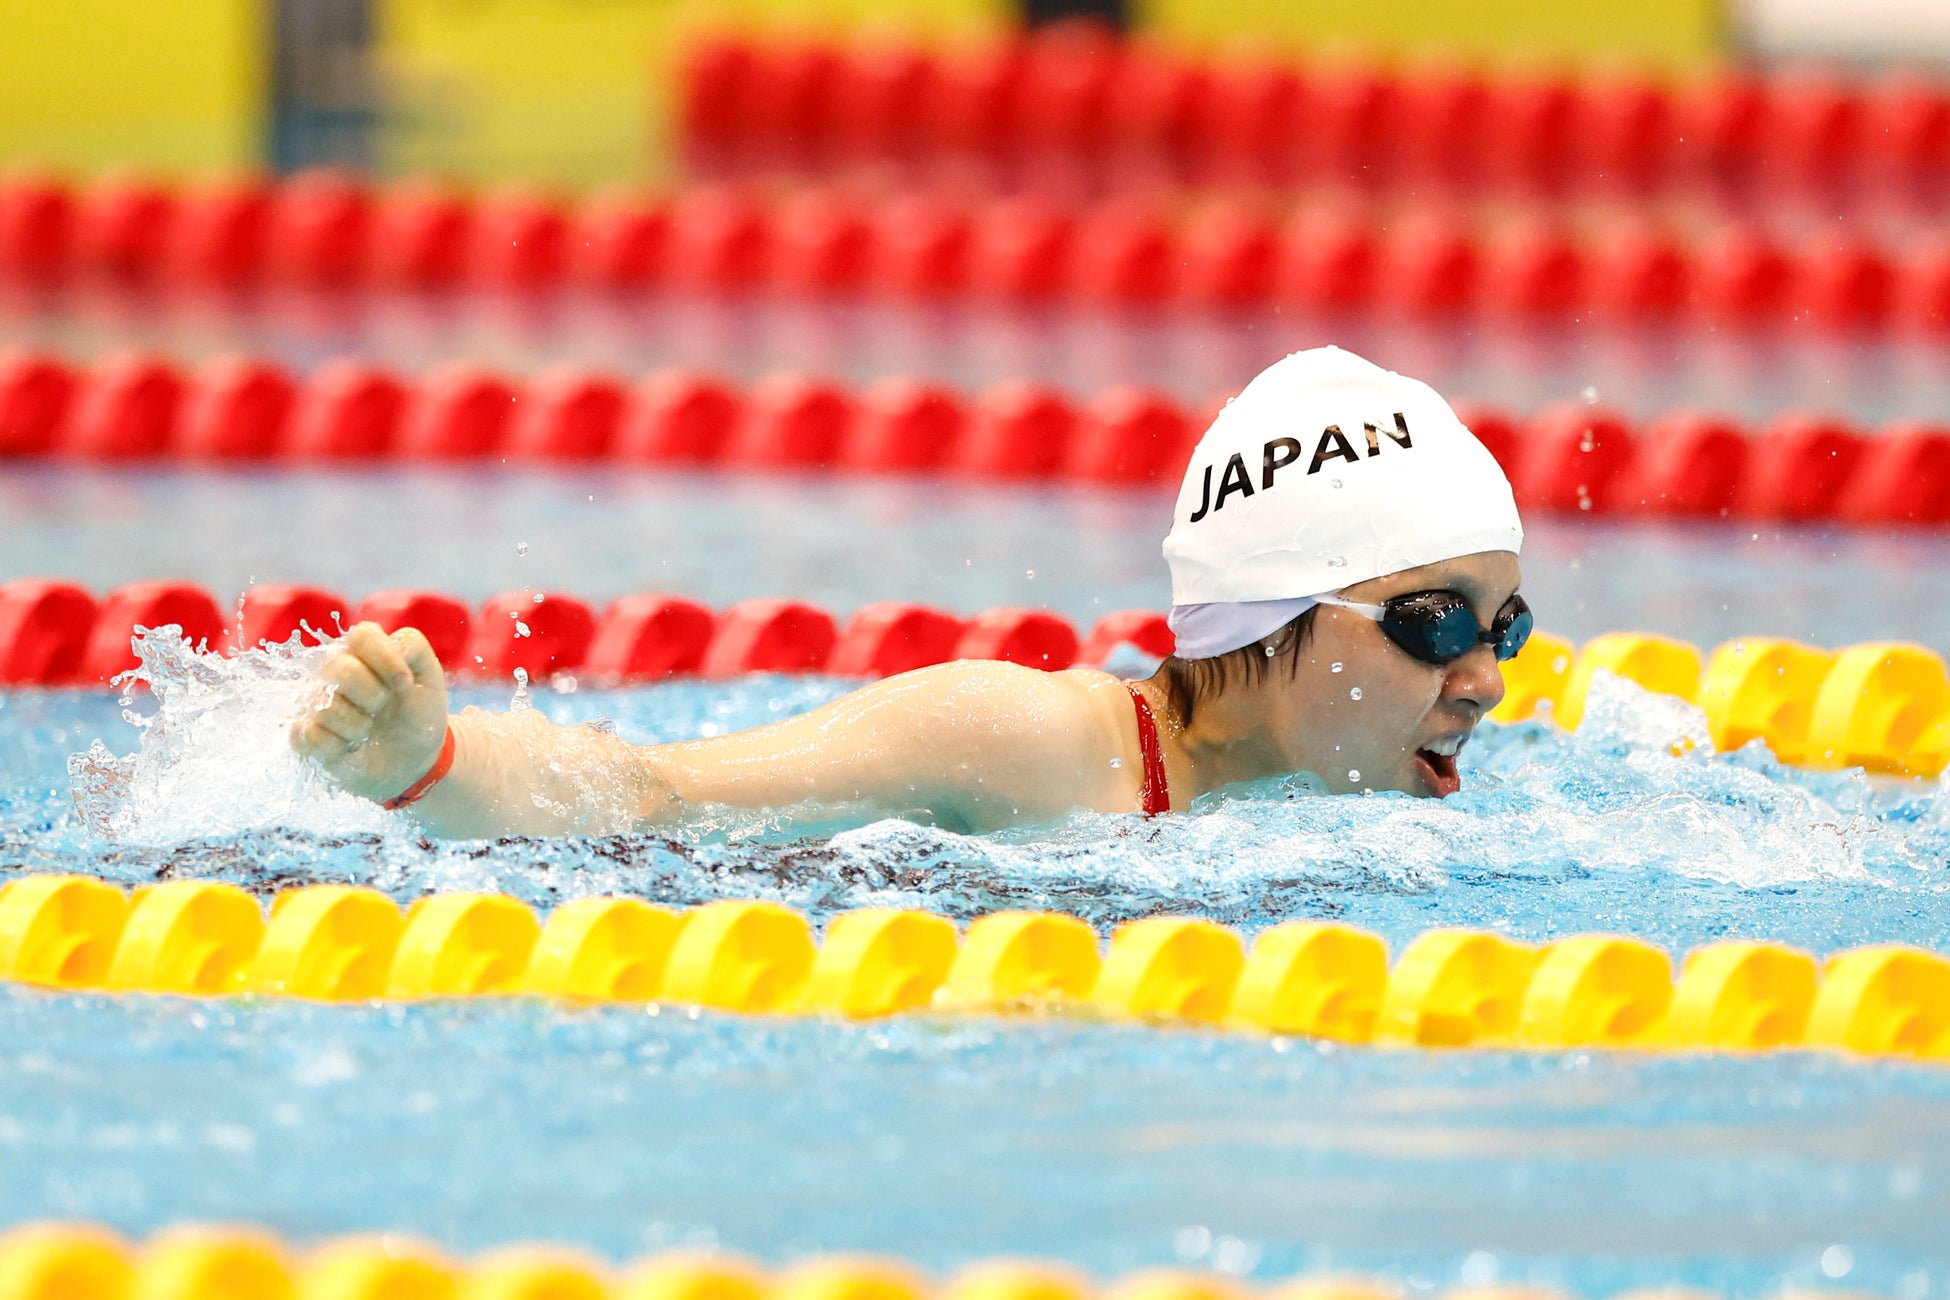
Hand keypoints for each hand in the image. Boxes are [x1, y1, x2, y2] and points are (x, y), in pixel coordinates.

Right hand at [291, 623, 450, 804]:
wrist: (416, 758)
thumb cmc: (418, 712)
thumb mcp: (430, 676)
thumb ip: (413, 647)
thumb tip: (390, 646)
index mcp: (365, 653)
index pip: (361, 635)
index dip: (385, 658)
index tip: (405, 684)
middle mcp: (335, 673)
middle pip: (339, 669)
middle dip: (373, 695)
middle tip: (384, 708)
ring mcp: (318, 703)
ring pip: (324, 706)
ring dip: (357, 725)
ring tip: (369, 730)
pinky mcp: (308, 736)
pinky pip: (306, 736)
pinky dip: (335, 746)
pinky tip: (350, 748)